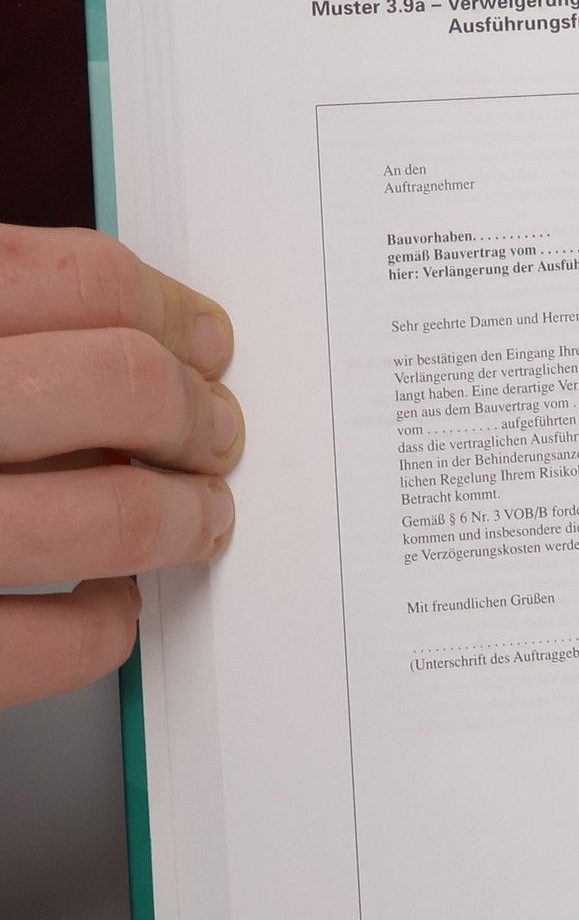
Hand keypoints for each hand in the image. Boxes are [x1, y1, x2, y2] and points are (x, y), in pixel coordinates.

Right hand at [0, 226, 241, 709]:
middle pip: (121, 383)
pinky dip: (105, 624)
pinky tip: (100, 599)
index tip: (205, 342)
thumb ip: (10, 334)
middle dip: (198, 414)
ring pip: (115, 513)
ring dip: (184, 518)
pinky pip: (61, 641)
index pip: (75, 279)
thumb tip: (132, 335)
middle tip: (217, 435)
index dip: (166, 311)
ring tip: (193, 518)